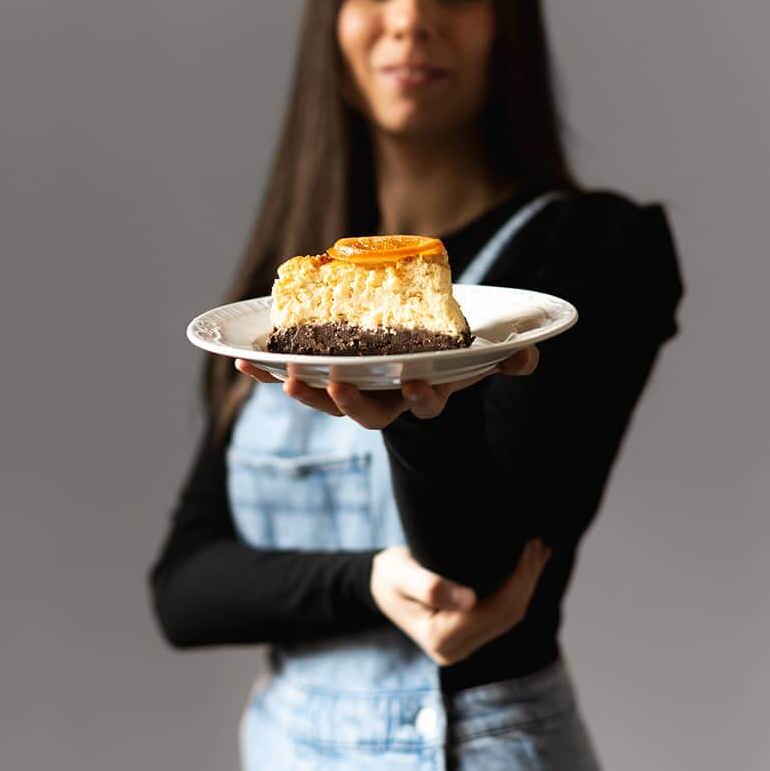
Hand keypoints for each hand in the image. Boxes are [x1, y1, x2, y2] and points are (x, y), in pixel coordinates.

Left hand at [233, 346, 538, 428]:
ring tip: (280, 375)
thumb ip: (508, 358)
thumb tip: (529, 357)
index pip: (423, 404)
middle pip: (365, 413)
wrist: (414, 362)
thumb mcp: (480, 358)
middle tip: (333, 382)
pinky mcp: (322, 379)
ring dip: (301, 391)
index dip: (419, 397)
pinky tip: (240, 359)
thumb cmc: (449, 358)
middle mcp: (385, 401)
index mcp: (422, 395)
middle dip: (348, 401)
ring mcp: (351, 393)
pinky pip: (291, 378)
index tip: (416, 381)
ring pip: (325, 401)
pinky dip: (265, 373)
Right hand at [368, 540, 552, 665]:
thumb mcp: (401, 574)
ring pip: (509, 618)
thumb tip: (470, 601)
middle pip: (506, 615)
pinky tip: (527, 570)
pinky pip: (502, 617)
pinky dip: (518, 592)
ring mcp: (464, 648)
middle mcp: (454, 652)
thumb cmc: (390, 574)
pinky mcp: (470, 639)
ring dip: (527, 585)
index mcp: (440, 638)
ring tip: (539, 553)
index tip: (530, 546)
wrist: (380, 586)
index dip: (517, 578)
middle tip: (539, 545)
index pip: (492, 609)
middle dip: (528, 579)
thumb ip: (430, 586)